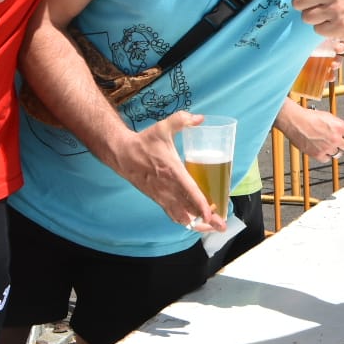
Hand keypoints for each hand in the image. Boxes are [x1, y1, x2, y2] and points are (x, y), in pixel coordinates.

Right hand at [113, 111, 226, 232]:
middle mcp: (168, 188)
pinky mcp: (157, 199)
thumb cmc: (144, 142)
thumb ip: (182, 120)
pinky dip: (184, 219)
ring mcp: (162, 196)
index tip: (212, 215)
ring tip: (212, 226)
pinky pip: (172, 214)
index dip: (201, 205)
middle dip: (207, 220)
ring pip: (181, 216)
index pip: (190, 192)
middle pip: (189, 209)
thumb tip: (200, 118)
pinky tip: (195, 221)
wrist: (121, 154)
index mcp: (172, 172)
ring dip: (197, 223)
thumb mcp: (163, 127)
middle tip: (222, 225)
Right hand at [276, 103, 343, 161]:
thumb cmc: (308, 116)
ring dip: (334, 149)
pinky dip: (325, 155)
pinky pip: (327, 159)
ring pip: (337, 153)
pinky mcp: (317, 154)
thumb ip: (338, 125)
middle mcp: (335, 138)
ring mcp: (327, 147)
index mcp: (339, 127)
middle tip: (338, 141)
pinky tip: (321, 149)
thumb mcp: (328, 116)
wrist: (295, 121)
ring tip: (328, 144)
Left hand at [290, 0, 343, 38]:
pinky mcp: (339, 25)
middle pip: (297, 3)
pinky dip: (324, 28)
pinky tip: (335, 21)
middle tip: (323, 2)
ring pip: (306, 17)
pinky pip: (316, 29)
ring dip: (315, 17)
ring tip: (329, 11)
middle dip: (307, 5)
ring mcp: (336, 8)